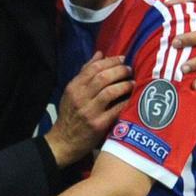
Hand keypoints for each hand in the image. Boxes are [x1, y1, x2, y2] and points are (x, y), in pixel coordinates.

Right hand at [46, 54, 132, 168]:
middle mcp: (80, 98)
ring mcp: (89, 112)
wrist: (63, 141)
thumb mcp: (72, 92)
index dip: (110, 61)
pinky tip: (132, 98)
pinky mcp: (98, 125)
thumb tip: (100, 54)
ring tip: (132, 83)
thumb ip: (85, 72)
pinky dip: (126, 101)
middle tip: (129, 70)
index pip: (93, 68)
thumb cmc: (70, 115)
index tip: (122, 59)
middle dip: (119, 71)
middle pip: (103, 77)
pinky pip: (116, 109)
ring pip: (110, 92)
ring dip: (124, 85)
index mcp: (74, 87)